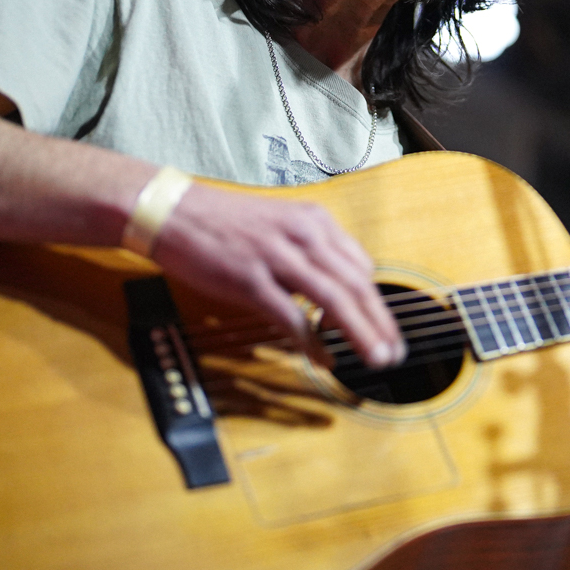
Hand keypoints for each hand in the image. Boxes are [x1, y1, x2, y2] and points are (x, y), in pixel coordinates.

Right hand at [149, 184, 404, 368]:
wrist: (174, 211)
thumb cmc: (225, 223)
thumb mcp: (281, 225)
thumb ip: (311, 254)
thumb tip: (337, 294)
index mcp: (314, 222)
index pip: (362, 265)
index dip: (378, 302)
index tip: (386, 327)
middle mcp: (303, 235)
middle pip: (357, 284)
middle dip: (381, 323)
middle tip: (395, 353)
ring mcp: (277, 256)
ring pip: (334, 299)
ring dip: (360, 333)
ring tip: (374, 359)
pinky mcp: (250, 279)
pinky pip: (291, 315)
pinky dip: (312, 341)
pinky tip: (324, 358)